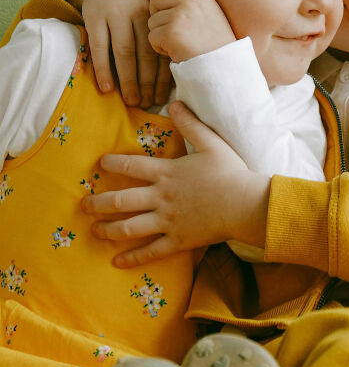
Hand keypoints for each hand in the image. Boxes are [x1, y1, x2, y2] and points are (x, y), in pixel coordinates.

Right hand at [77, 0, 171, 106]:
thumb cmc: (132, 12)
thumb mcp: (148, 20)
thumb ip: (157, 42)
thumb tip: (166, 84)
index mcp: (155, 16)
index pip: (160, 51)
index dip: (161, 78)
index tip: (161, 99)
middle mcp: (137, 13)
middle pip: (144, 54)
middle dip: (146, 82)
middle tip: (146, 104)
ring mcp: (114, 14)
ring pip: (124, 52)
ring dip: (128, 80)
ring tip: (131, 100)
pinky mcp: (93, 17)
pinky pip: (99, 48)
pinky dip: (103, 69)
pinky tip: (107, 87)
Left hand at [82, 102, 269, 265]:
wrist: (246, 204)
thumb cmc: (231, 172)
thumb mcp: (212, 143)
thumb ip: (191, 124)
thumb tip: (175, 104)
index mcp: (167, 173)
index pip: (131, 165)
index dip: (112, 162)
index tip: (100, 163)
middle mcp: (161, 198)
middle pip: (120, 200)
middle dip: (98, 203)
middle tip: (83, 205)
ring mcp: (167, 221)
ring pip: (129, 228)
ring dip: (108, 229)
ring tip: (94, 230)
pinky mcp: (178, 240)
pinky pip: (151, 251)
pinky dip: (133, 258)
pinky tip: (117, 262)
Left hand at [148, 0, 235, 62]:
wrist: (224, 68)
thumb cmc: (219, 49)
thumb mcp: (214, 19)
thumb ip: (196, 6)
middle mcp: (192, 3)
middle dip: (155, 11)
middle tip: (164, 26)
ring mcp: (180, 16)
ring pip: (153, 20)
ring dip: (160, 35)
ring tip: (178, 45)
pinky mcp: (171, 32)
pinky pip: (152, 37)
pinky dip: (159, 47)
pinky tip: (174, 52)